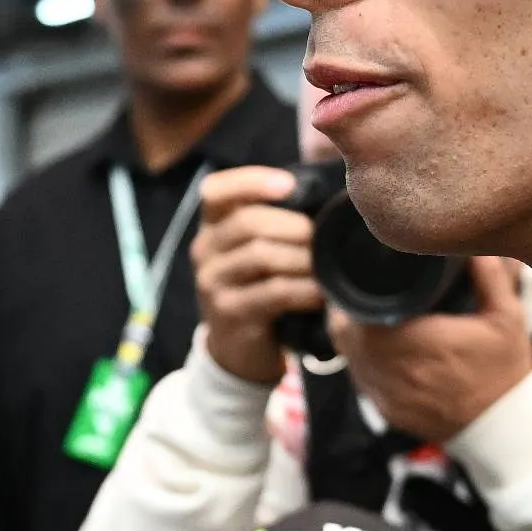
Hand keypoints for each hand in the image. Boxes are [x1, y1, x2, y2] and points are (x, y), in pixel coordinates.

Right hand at [188, 167, 315, 386]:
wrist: (239, 349)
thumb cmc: (259, 289)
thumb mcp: (257, 251)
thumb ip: (275, 222)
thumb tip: (324, 193)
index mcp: (212, 227)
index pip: (216, 190)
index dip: (251, 181)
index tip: (289, 185)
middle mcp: (205, 251)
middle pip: (248, 223)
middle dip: (294, 226)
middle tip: (323, 237)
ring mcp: (212, 283)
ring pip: (261, 256)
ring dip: (303, 259)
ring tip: (327, 267)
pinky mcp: (229, 313)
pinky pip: (273, 292)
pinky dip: (305, 290)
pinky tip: (322, 294)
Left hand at [323, 259, 530, 440]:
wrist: (503, 430)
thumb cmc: (504, 372)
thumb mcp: (507, 319)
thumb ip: (490, 278)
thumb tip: (473, 247)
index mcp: (416, 340)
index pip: (358, 312)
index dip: (352, 294)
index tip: (362, 277)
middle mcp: (392, 369)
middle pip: (343, 333)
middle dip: (347, 311)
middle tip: (362, 292)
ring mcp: (385, 394)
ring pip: (347, 357)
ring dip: (352, 337)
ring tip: (366, 316)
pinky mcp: (385, 410)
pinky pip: (360, 379)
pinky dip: (363, 362)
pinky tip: (379, 350)